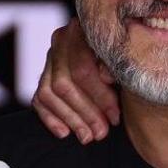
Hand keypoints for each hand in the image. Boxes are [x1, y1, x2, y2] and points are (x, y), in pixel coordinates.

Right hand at [31, 22, 119, 142]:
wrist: (122, 51)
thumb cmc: (129, 57)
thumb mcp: (128, 59)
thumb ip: (117, 65)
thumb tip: (106, 77)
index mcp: (82, 30)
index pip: (82, 69)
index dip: (99, 96)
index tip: (115, 116)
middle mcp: (61, 40)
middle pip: (63, 83)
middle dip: (84, 112)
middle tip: (102, 133)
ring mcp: (50, 58)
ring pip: (49, 93)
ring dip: (69, 119)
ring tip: (88, 136)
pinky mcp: (43, 75)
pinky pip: (39, 100)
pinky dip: (50, 118)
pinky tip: (65, 133)